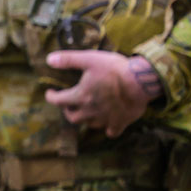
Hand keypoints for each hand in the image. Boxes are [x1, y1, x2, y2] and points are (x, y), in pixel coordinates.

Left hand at [44, 51, 160, 137]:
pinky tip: (108, 124)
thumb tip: (49, 59)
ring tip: (86, 111)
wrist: (141, 82)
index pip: (58, 101)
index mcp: (81, 96)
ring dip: (85, 119)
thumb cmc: (114, 69)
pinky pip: (111, 131)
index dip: (51, 96)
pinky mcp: (120, 123)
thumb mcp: (89, 59)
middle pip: (72, 117)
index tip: (50, 92)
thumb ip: (67, 60)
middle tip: (68, 104)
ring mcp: (105, 119)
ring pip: (89, 125)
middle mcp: (90, 111)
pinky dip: (107, 129)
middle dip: (67, 110)